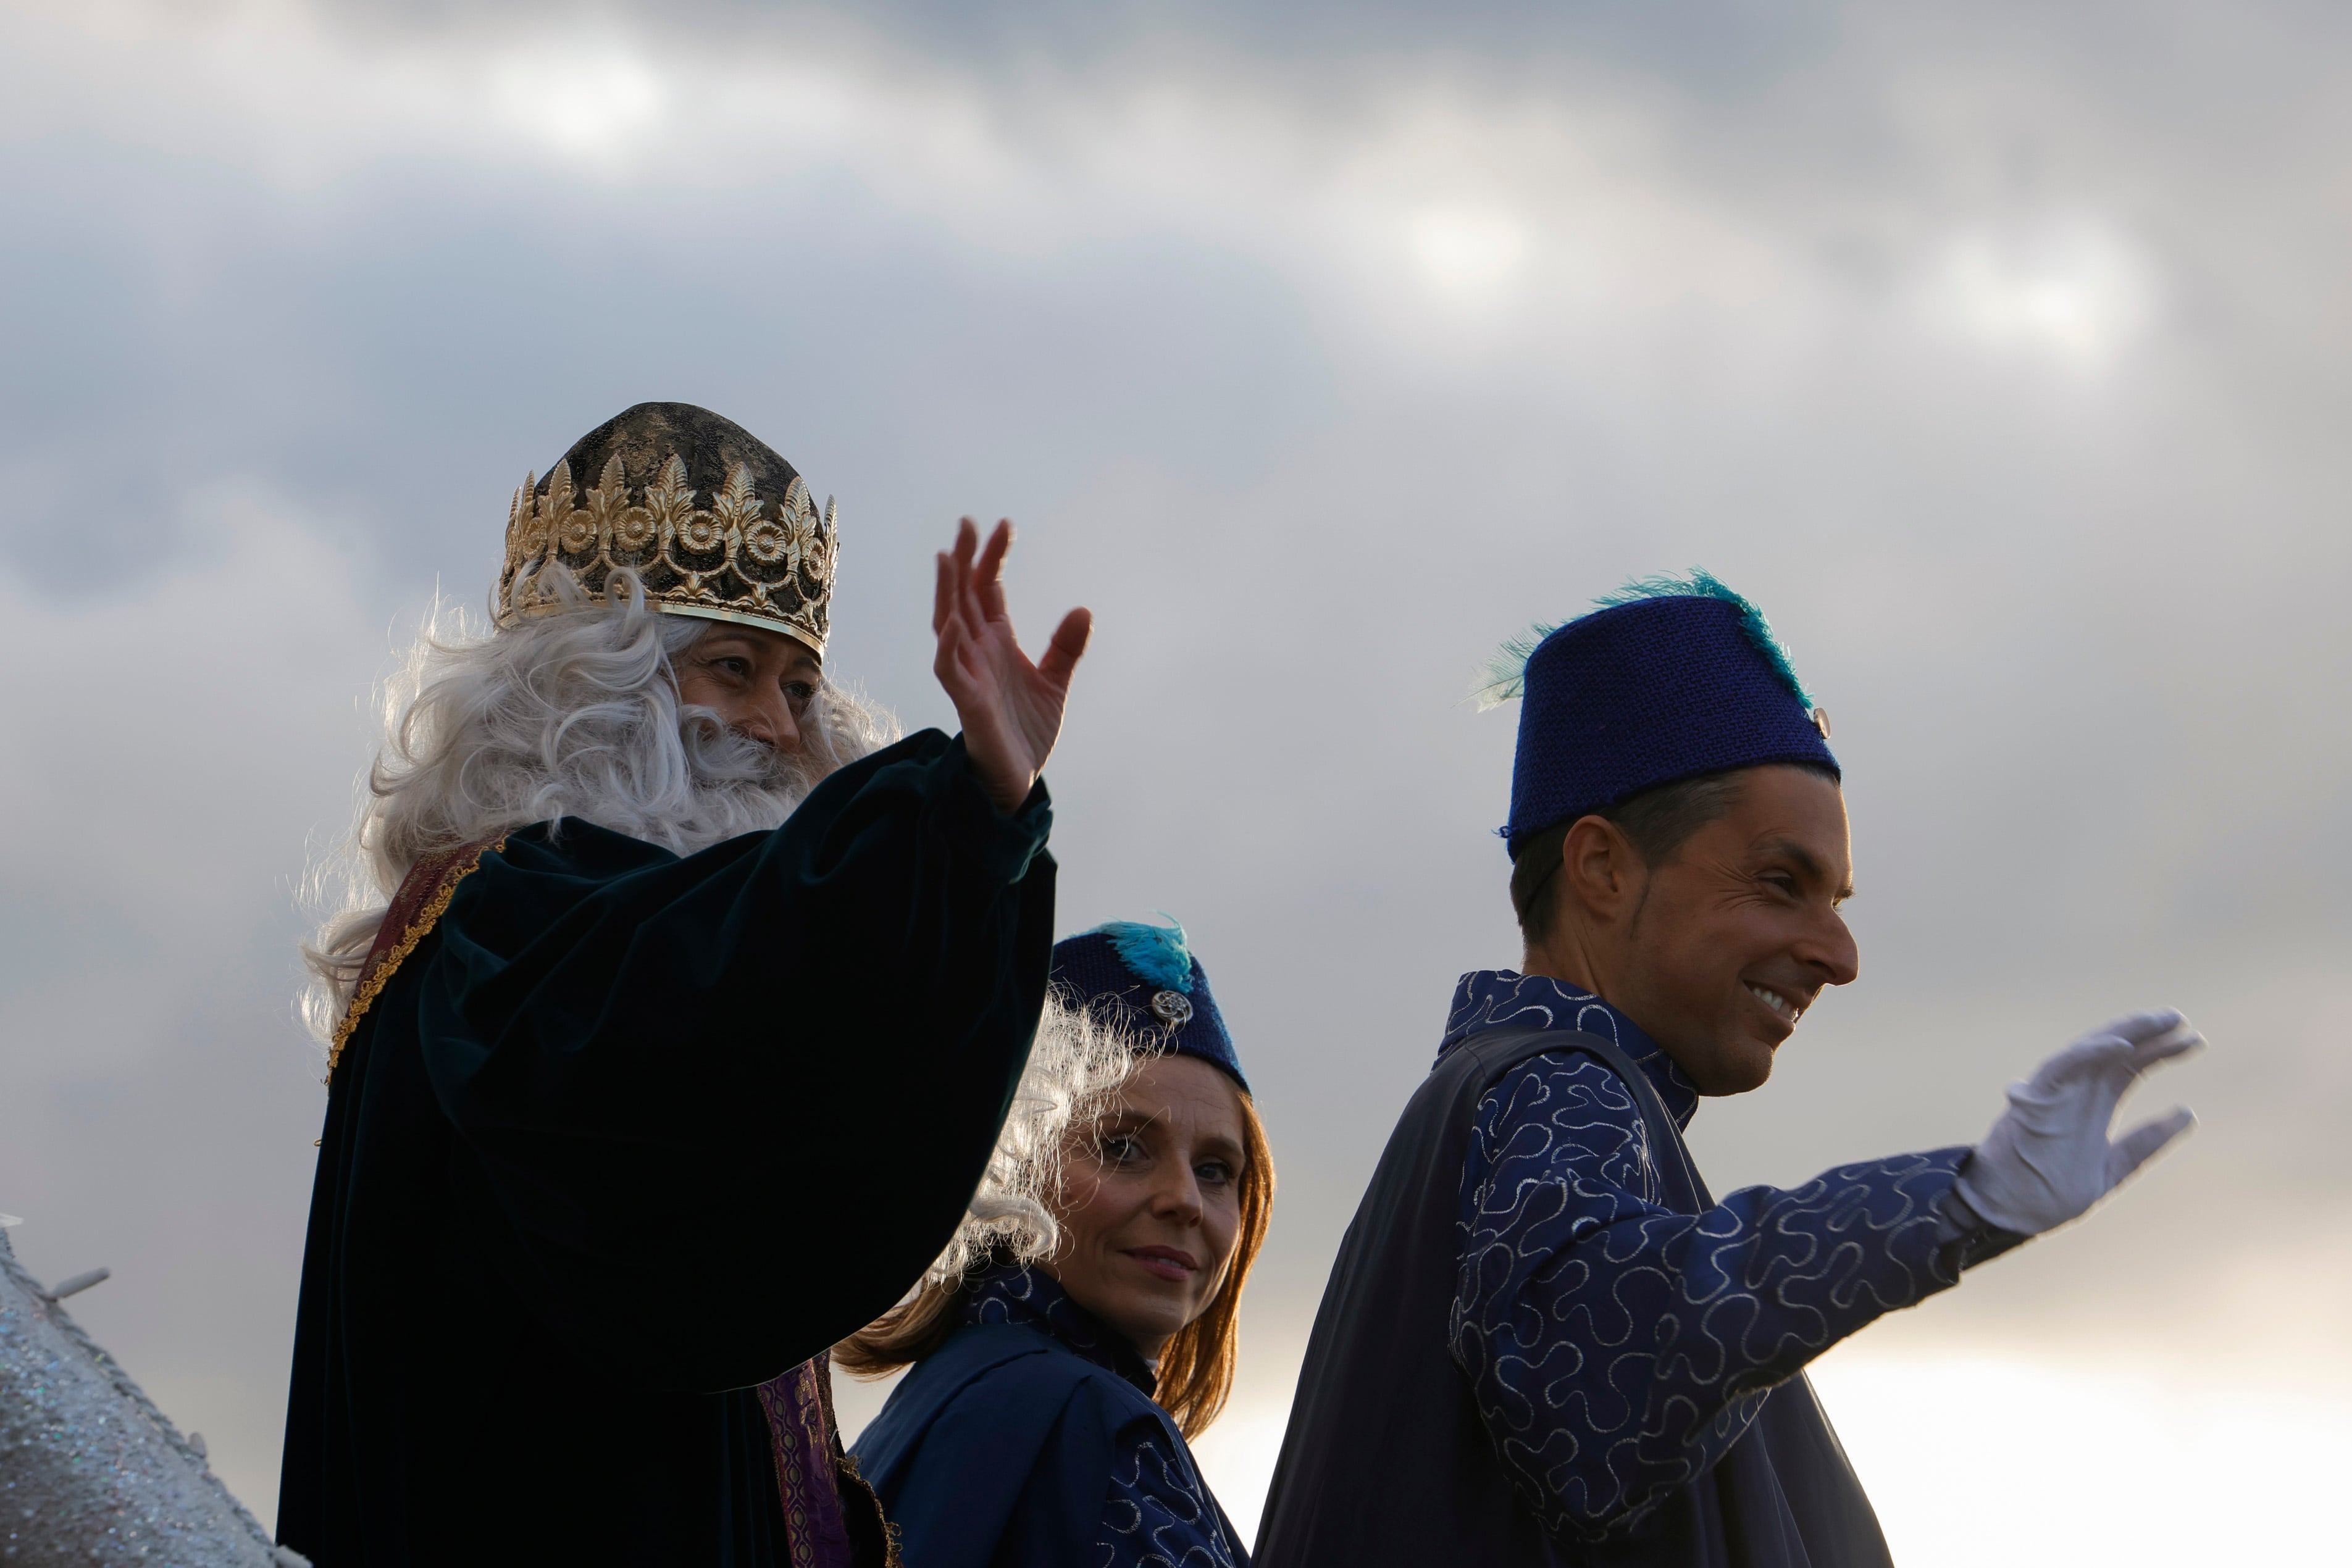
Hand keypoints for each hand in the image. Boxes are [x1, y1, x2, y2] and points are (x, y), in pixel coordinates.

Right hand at [933, 518, 1091, 813]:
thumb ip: (1065, 649)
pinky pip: (949, 670)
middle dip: (965, 560)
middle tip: (968, 522)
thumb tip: (1083, 610)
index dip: (993, 557)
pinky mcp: (967, 702)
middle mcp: (977, 652)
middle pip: (964, 596)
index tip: (1005, 525)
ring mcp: (968, 674)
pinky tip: (951, 623)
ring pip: (948, 624)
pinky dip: (947, 646)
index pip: (988, 589)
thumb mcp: (1055, 684)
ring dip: (947, 592)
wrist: (1018, 780)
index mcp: (996, 642)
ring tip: (948, 557)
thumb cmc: (1027, 731)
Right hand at [1953, 1009, 2202, 1236]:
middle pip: (2116, 1051)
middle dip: (2147, 1032)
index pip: (2132, 1066)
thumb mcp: (2113, 1168)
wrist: (2012, 1213)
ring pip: (2090, 1050)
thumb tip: (2188, 1114)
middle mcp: (2078, 1092)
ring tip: (2156, 1021)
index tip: (2195, 1041)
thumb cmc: (2053, 1193)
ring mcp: (2055, 1093)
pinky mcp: (2034, 1100)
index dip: (2162, 1051)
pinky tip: (2119, 1044)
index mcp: (2096, 1104)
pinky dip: (2087, 1053)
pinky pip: (2061, 1067)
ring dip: (2123, 1032)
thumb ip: (2146, 1143)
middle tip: (2178, 1017)